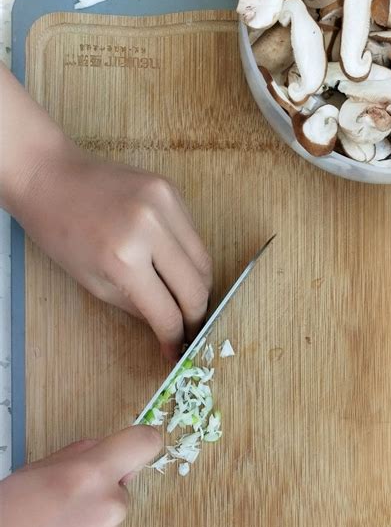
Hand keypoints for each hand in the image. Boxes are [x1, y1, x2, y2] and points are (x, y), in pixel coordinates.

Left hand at [0, 63, 211, 360]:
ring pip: (204, 262)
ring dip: (198, 287)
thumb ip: (137, 307)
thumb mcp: (93, 283)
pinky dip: (190, 258)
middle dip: (196, 316)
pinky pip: (194, 236)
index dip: (175, 337)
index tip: (176, 349)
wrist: (51, 177)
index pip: (167, 311)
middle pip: (196, 287)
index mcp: (124, 258)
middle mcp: (151, 228)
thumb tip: (169, 326)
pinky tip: (176, 267)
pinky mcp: (171, 190)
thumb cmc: (61, 233)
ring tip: (186, 300)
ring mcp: (165, 205)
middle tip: (189, 328)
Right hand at [0, 426, 161, 526]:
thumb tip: (105, 452)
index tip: (136, 447)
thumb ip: (79, 456)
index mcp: (90, 476)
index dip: (141, 441)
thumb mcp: (32, 472)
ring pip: (111, 526)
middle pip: (120, 491)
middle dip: (98, 497)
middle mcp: (109, 509)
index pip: (144, 442)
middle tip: (60, 512)